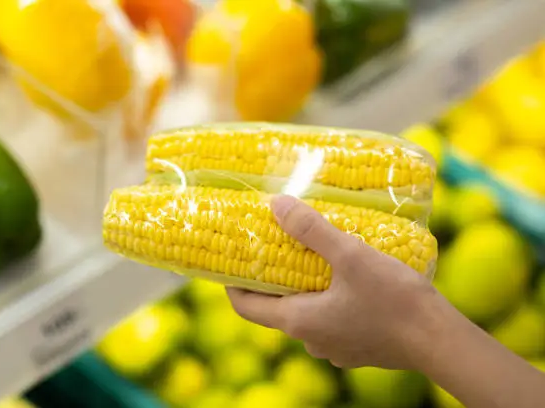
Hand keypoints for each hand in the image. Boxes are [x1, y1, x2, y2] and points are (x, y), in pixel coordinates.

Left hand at [227, 194, 447, 369]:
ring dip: (303, 284)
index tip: (231, 258)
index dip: (231, 283)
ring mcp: (335, 347)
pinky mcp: (357, 347)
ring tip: (312, 253)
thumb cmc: (394, 300)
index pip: (245, 306)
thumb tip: (276, 204)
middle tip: (276, 244)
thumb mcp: (350, 256)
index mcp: (299, 321)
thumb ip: (311, 230)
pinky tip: (345, 276)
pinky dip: (327, 297)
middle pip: (276, 306)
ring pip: (306, 312)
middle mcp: (311, 340)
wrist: (440, 341)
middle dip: (272, 276)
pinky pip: (331, 319)